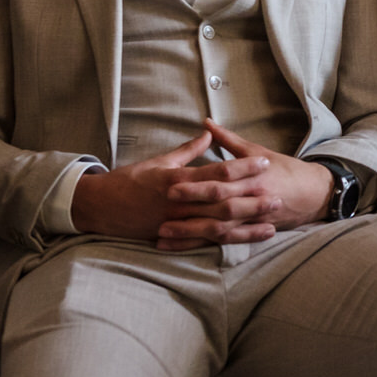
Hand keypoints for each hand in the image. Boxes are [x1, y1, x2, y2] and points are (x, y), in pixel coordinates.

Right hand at [70, 129, 281, 247]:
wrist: (97, 207)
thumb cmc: (128, 181)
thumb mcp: (157, 161)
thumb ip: (187, 151)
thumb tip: (208, 133)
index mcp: (176, 179)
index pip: (215, 173)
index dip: (241, 167)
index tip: (264, 162)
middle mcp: (178, 203)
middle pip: (221, 202)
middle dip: (252, 199)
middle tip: (279, 194)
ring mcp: (176, 223)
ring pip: (216, 226)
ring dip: (246, 224)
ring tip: (271, 221)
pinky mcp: (173, 238)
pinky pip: (204, 242)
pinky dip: (227, 242)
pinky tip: (246, 240)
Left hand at [153, 119, 332, 249]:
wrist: (315, 193)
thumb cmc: (285, 169)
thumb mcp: (259, 151)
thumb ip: (229, 140)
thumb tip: (206, 123)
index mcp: (253, 175)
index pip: (221, 180)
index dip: (196, 184)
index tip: (171, 184)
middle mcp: (253, 197)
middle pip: (218, 204)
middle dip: (190, 208)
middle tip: (162, 210)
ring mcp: (254, 217)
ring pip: (219, 227)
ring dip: (191, 232)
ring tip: (164, 233)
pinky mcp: (254, 230)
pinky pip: (226, 241)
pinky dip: (203, 244)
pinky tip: (182, 246)